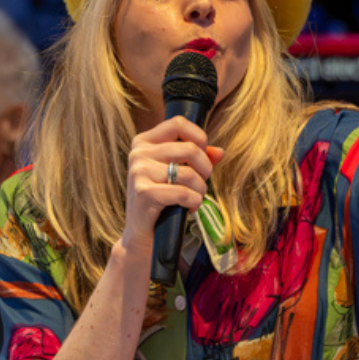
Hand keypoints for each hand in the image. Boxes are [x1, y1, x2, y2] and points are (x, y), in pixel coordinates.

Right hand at [121, 115, 223, 256]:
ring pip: (189, 173)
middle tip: (202, 183)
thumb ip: (198, 159)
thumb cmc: (162, 201)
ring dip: (200, 189)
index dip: (199, 138)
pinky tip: (190, 208)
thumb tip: (219, 152)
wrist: (142, 236)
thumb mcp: (178, 175)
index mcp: (144, 142)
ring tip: (195, 198)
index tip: (203, 156)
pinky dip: (193, 202)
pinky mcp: (144, 193)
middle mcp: (138, 153)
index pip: (178, 124)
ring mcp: (139, 172)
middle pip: (189, 148)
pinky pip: (183, 192)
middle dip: (205, 169)